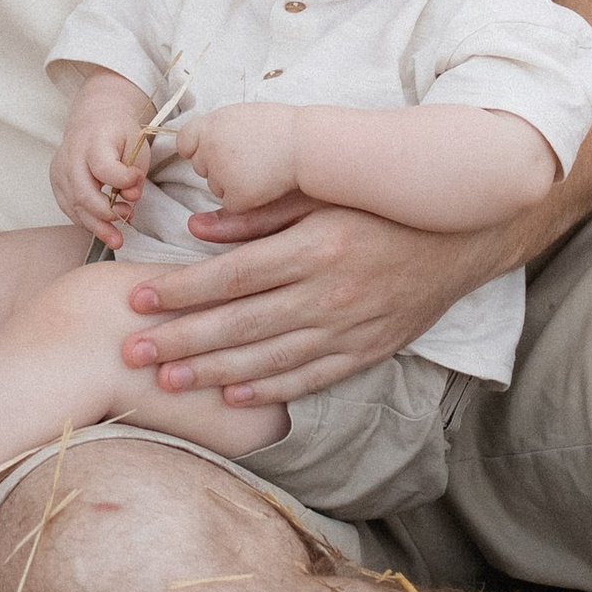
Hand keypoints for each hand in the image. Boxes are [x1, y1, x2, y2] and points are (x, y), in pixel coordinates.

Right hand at [50, 73, 155, 245]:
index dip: (123, 181)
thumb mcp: (136, 144)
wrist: (94, 118)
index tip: (136, 180)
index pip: (104, 169)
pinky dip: (86, 221)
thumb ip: (136, 171)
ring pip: (74, 207)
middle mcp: (71, 156)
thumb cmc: (118, 132)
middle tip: (128, 215)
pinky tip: (102, 227)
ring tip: (117, 239)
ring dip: (97, 227)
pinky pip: (69, 209)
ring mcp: (60, 170)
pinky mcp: (56, 182)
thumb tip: (131, 198)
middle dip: (107, 214)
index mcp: (93, 142)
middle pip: (84, 194)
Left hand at [117, 200, 517, 402]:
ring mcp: (348, 328)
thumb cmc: (380, 206)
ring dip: (212, 373)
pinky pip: (309, 378)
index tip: (139, 299)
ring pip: (268, 359)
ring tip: (165, 381)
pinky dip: (269, 390)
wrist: (459, 237)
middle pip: (239, 323)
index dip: (182, 291)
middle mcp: (327, 293)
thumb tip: (198, 228)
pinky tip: (232, 397)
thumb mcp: (322, 194)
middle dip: (181, 340)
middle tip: (132, 351)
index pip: (232, 276)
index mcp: (312, 247)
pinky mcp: (366, 352)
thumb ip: (259, 212)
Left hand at [181, 102, 299, 208]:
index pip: (184, 141)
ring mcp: (222, 175)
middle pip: (201, 166)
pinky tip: (265, 185)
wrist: (308, 145)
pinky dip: (246, 200)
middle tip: (250, 157)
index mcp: (209, 125)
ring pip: (216, 187)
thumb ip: (217, 128)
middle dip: (219, 166)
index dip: (198, 147)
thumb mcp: (242, 115)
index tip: (216, 148)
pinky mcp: (237, 197)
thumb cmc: (281, 128)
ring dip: (232, 183)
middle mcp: (210, 149)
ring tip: (262, 168)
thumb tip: (194, 145)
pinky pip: (232, 204)